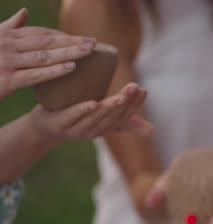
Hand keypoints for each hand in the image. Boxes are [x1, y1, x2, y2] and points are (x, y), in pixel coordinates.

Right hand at [0, 8, 96, 98]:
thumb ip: (9, 26)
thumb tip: (23, 12)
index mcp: (6, 36)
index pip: (40, 33)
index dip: (63, 36)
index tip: (82, 38)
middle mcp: (7, 45)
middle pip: (47, 41)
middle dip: (72, 41)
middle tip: (94, 43)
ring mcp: (7, 61)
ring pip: (44, 56)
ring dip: (70, 53)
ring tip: (89, 52)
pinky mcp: (7, 80)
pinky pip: (36, 74)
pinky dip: (55, 70)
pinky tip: (72, 68)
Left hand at [29, 82, 152, 140]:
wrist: (46, 127)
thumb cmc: (79, 119)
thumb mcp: (104, 119)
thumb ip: (127, 123)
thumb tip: (152, 132)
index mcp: (106, 128)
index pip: (126, 116)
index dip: (136, 104)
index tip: (143, 90)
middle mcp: (94, 131)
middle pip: (113, 117)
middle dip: (125, 103)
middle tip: (134, 88)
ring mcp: (77, 129)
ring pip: (97, 117)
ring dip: (110, 108)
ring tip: (120, 96)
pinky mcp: (60, 124)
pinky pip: (74, 117)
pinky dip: (83, 111)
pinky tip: (93, 103)